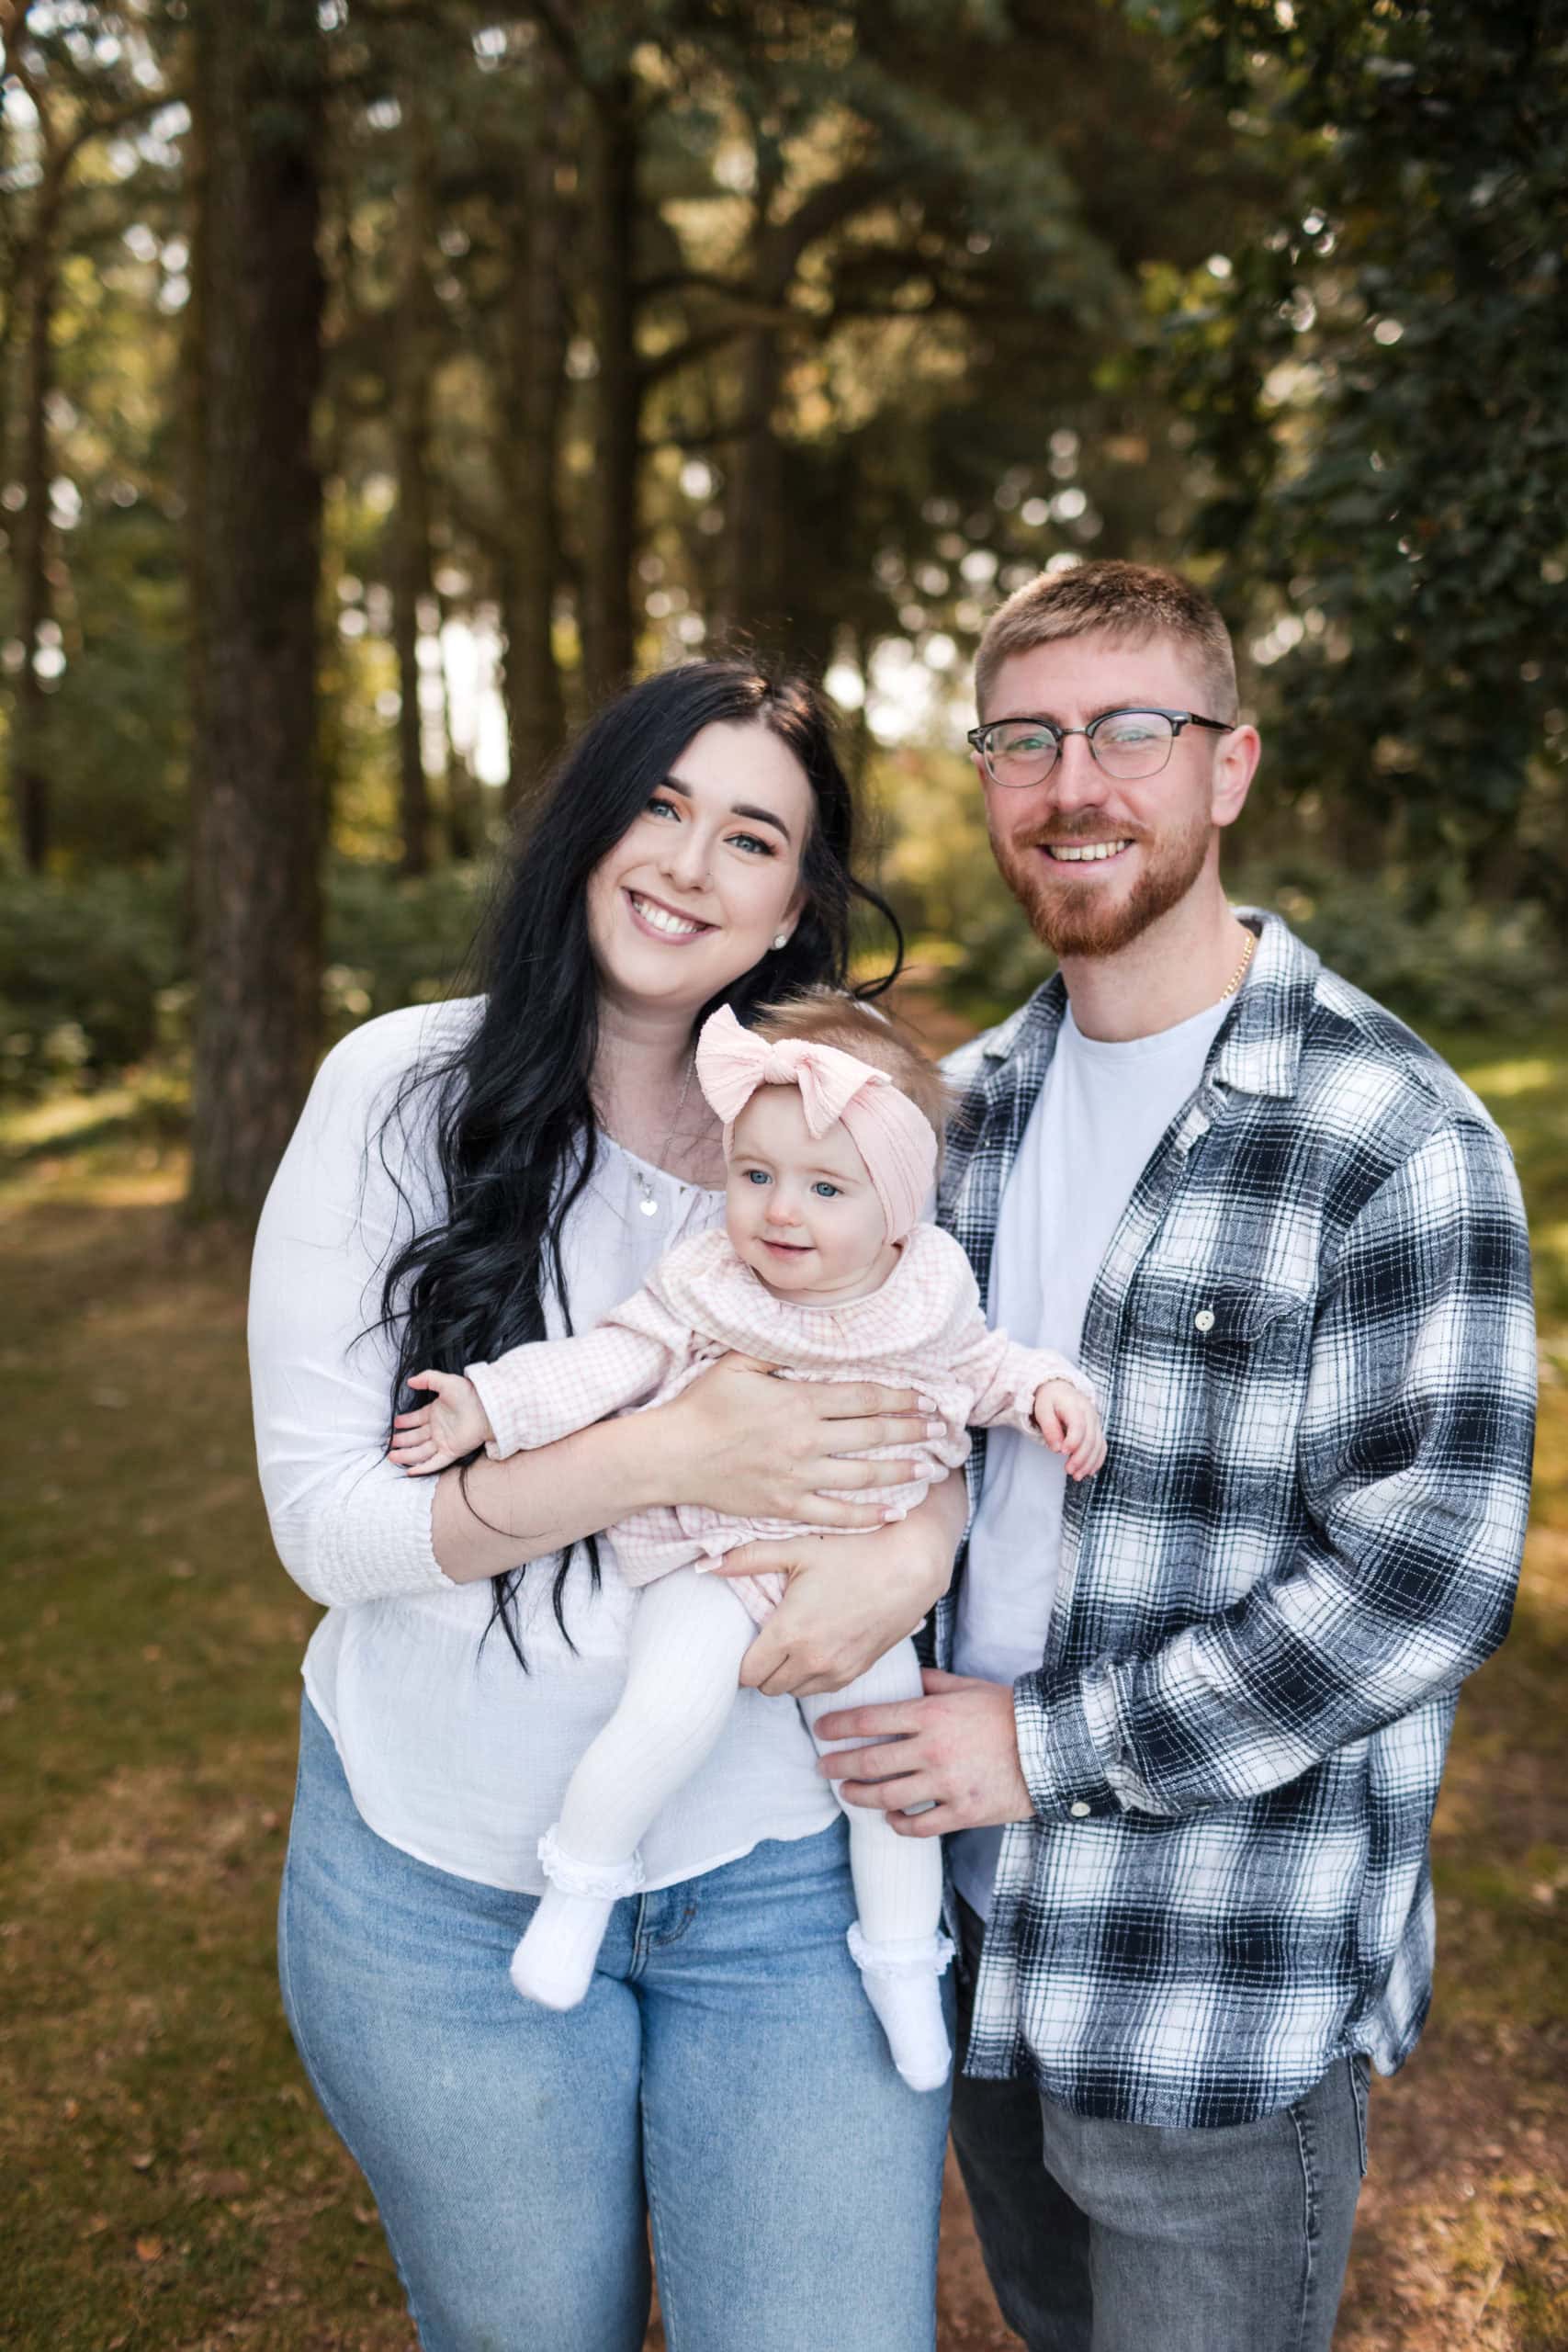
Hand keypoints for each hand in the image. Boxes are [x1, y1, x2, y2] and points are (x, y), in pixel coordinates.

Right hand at [389, 1370, 491, 1474]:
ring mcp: (444, 1441)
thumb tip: (410, 1381)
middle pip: (416, 1437)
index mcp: (436, 1412)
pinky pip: (434, 1462)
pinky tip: (409, 1471)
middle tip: (389, 1443)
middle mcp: (438, 1428)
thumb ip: (427, 1378)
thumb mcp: (446, 1381)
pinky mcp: (451, 1451)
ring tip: (392, 1456)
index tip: (394, 1423)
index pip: (416, 1419)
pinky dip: (422, 1468)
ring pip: (420, 1451)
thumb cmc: (469, 1394)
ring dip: (406, 1455)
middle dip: (402, 1440)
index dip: (405, 1421)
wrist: (487, 1408)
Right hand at [651, 1353, 939, 1530]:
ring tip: (929, 1467)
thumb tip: (812, 1333)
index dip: (899, 1397)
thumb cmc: (702, 1406)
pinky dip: (867, 1515)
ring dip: (901, 1470)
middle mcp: (805, 1440)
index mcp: (798, 1401)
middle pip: (873, 1434)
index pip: (863, 1397)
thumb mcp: (738, 1363)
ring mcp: (798, 1477)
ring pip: (863, 1475)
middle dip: (912, 1430)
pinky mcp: (786, 1507)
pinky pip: (835, 1516)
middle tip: (939, 1428)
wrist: (671, 1457)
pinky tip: (893, 1512)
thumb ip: (778, 1348)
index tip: (924, 1397)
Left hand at [717, 1478, 964, 1696]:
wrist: (911, 1566)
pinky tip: (816, 1646)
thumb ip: (747, 1558)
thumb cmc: (853, 1551)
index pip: (746, 1674)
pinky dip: (812, 1675)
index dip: (740, 1661)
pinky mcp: (858, 1672)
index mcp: (790, 1634)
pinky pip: (821, 1688)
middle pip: (767, 1687)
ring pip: (794, 1692)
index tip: (744, 1641)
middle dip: (761, 1667)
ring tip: (791, 1642)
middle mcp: (812, 1661)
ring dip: (786, 1674)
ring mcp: (837, 1670)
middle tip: (765, 1640)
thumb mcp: (797, 1549)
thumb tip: (705, 1563)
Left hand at [813, 1668, 1032, 1835]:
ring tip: (847, 1793)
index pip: (870, 1719)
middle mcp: (932, 1750)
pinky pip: (919, 1825)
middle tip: (822, 1767)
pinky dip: (898, 1824)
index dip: (839, 1726)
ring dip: (860, 1796)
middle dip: (839, 1765)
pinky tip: (889, 1819)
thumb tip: (910, 1677)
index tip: (821, 1731)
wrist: (1052, 1747)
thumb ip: (934, 1683)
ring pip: (887, 1797)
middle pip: (870, 1762)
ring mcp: (946, 1784)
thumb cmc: (1009, 1713)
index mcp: (931, 1715)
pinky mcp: (962, 1812)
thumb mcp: (969, 1687)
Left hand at [1033, 1380, 1104, 1481]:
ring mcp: (1095, 1423)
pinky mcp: (1097, 1430)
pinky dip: (1097, 1460)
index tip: (1062, 1452)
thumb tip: (1057, 1449)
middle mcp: (1089, 1414)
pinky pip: (1102, 1447)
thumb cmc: (1049, 1401)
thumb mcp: (1042, 1410)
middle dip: (1081, 1457)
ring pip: (1098, 1445)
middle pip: (1090, 1439)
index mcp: (1075, 1406)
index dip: (1073, 1441)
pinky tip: (1089, 1472)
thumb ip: (1049, 1428)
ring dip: (1089, 1463)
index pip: (1078, 1426)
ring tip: (1077, 1476)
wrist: (1060, 1389)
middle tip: (1069, 1471)